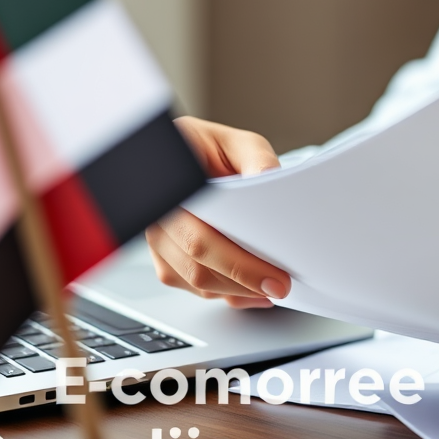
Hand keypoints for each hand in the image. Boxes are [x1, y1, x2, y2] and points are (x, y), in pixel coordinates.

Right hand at [145, 116, 291, 308]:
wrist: (193, 156)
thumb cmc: (213, 151)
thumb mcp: (240, 144)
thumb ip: (257, 159)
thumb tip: (269, 178)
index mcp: (172, 188)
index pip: (200, 237)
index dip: (238, 263)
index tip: (271, 275)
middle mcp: (158, 216)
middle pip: (197, 265)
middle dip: (244, 283)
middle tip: (280, 286)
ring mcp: (158, 240)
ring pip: (195, 282)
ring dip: (236, 292)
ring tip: (270, 289)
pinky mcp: (166, 258)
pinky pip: (193, 288)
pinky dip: (227, 294)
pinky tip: (252, 290)